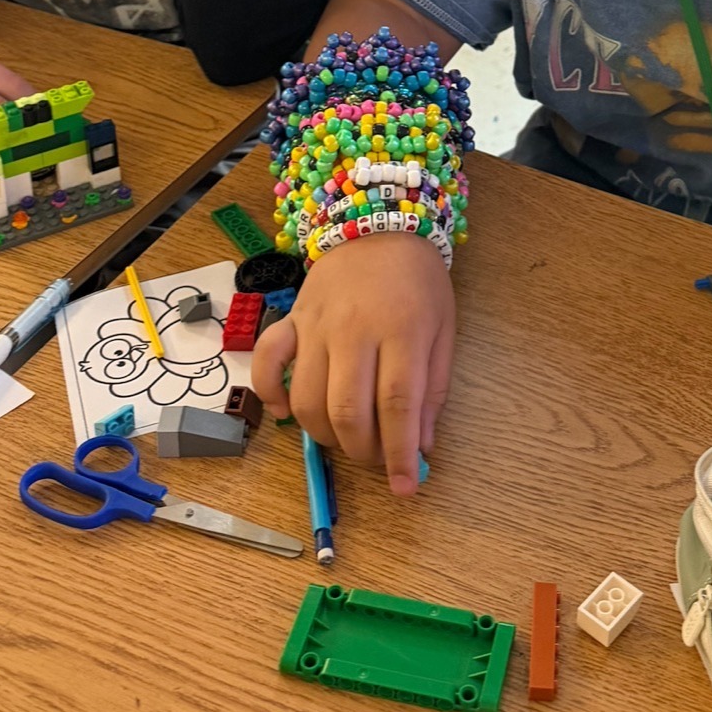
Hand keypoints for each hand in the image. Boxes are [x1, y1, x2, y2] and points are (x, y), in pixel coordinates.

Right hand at [250, 233, 453, 495]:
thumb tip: (422, 447)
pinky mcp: (291, 319)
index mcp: (402, 330)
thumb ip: (432, 390)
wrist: (379, 224)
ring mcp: (316, 324)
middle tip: (376, 461)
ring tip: (345, 440)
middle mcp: (354, 329)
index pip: (397, 404)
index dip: (399, 453)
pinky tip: (288, 412)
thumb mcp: (443, 330)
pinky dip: (271, 395)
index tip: (405, 487)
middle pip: (347, 410)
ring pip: (307, 399)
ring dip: (324, 436)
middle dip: (362, 452)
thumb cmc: (418, 283)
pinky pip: (268, 363)